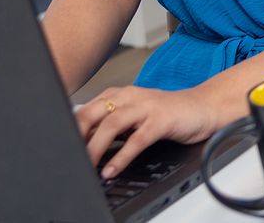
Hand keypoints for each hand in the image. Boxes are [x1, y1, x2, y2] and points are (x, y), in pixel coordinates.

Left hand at [75, 85, 219, 178]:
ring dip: (96, 147)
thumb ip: (112, 126)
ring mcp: (147, 106)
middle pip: (94, 112)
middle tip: (67, 157)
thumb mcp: (135, 118)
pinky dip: (122, 156)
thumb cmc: (167, 114)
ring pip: (113, 124)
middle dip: (77, 135)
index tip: (60, 148)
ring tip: (87, 167)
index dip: (71, 128)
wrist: (203, 107)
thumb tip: (84, 144)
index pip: (87, 109)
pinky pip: (138, 139)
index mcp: (121, 95)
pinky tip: (112, 170)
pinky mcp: (162, 120)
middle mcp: (131, 96)